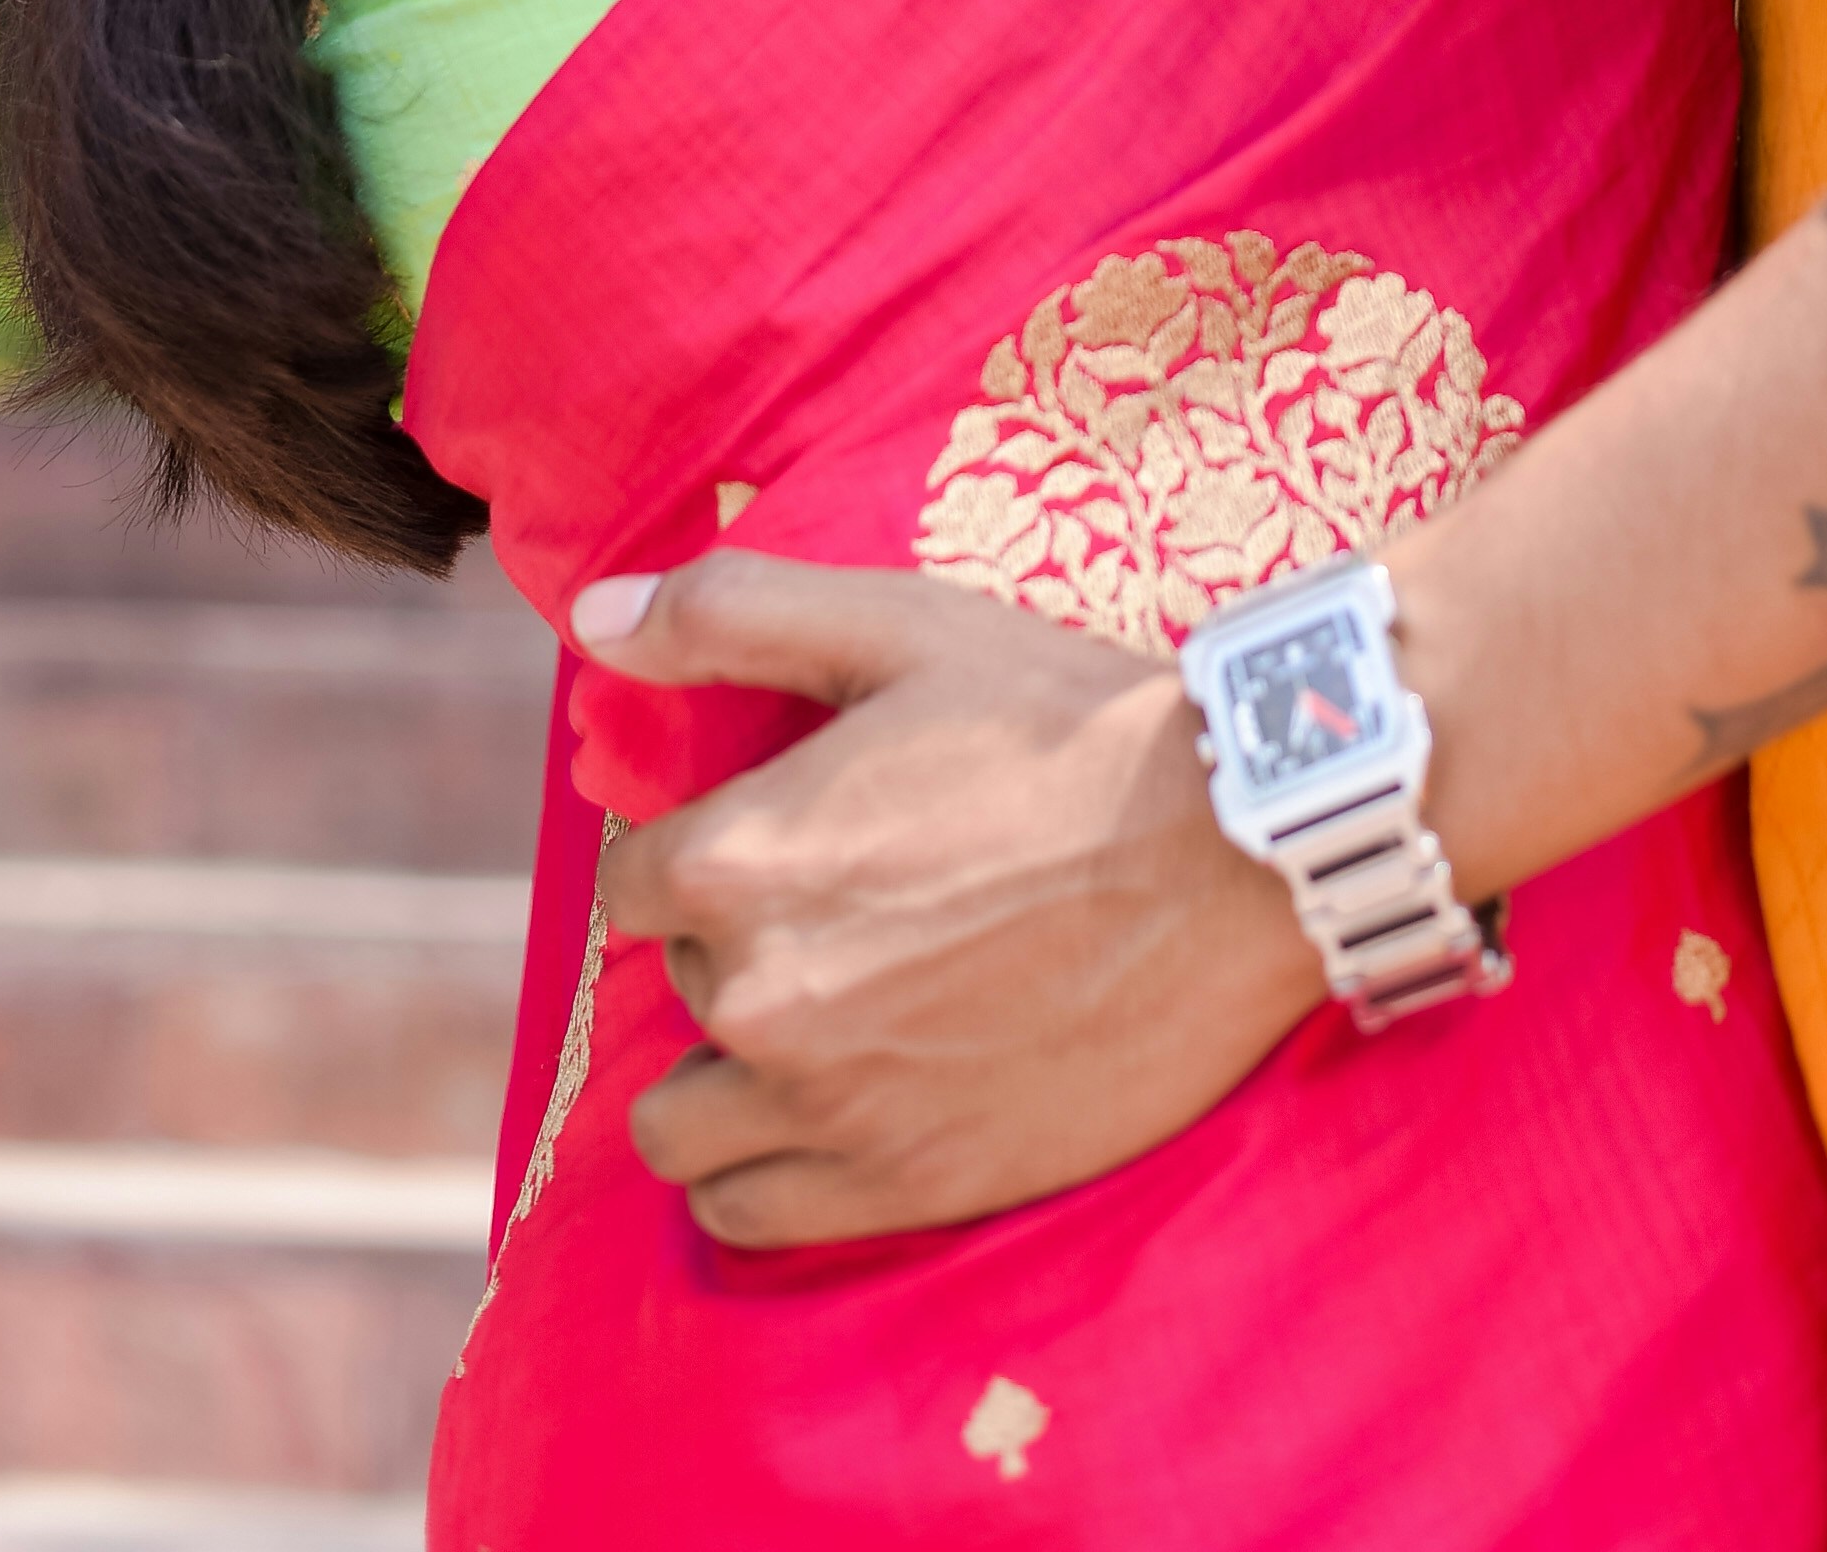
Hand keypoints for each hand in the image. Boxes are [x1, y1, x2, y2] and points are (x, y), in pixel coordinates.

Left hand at [571, 552, 1317, 1243]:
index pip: (632, 881)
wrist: (1233, 857)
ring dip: (723, 1077)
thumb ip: (731, 614)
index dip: (700, 850)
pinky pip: (748, 1212)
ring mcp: (827, 1105)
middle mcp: (760, 994)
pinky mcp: (899, 1184)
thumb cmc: (1067, 727)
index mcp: (740, 856)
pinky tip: (828, 1110)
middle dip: (740, 945)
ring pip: (681, 1127)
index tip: (782, 837)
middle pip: (682, 983)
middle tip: (849, 909)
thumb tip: (594, 620)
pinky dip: (763, 1169)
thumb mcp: (903, 627)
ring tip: (814, 1025)